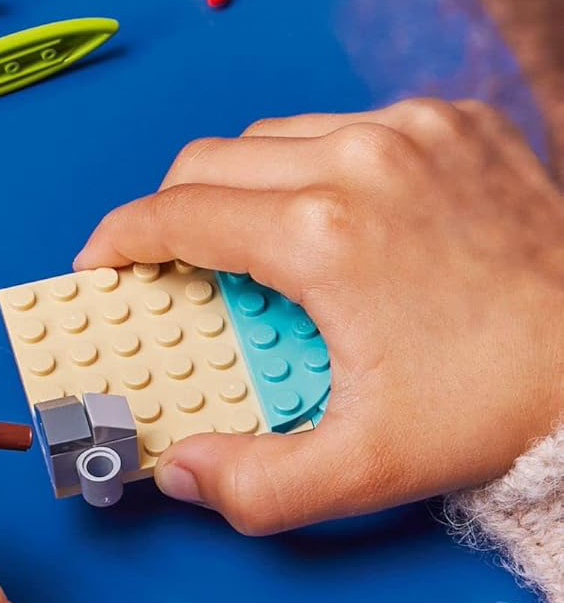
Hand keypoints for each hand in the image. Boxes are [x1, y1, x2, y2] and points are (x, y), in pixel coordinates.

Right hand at [74, 99, 563, 532]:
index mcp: (320, 234)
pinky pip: (349, 123)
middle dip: (171, 211)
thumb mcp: (368, 468)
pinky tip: (342, 216)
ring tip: (256, 242)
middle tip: (173, 264)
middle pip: (208, 161)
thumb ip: (256, 484)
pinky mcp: (456, 118)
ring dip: (244, 183)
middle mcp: (358, 158)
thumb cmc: (502, 404)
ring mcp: (412, 128)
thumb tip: (177, 471)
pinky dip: (321, 163)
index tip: (100, 266)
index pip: (171, 214)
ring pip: (274, 133)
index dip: (116, 240)